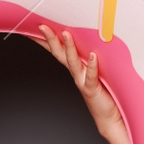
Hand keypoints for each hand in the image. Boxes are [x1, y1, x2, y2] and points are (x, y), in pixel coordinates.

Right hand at [35, 24, 132, 143]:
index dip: (45, 40)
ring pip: (73, 62)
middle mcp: (76, 73)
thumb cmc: (103, 95)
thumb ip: (89, 60)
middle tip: (42, 26)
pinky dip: (92, 66)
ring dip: (68, 47)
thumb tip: (90, 41)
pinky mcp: (93, 88)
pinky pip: (92, 76)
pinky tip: (92, 56)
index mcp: (76, 67)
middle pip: (60, 53)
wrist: (108, 118)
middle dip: (51, 39)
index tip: (35, 27)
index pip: (57, 50)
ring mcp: (83, 80)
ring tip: (65, 34)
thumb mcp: (95, 73)